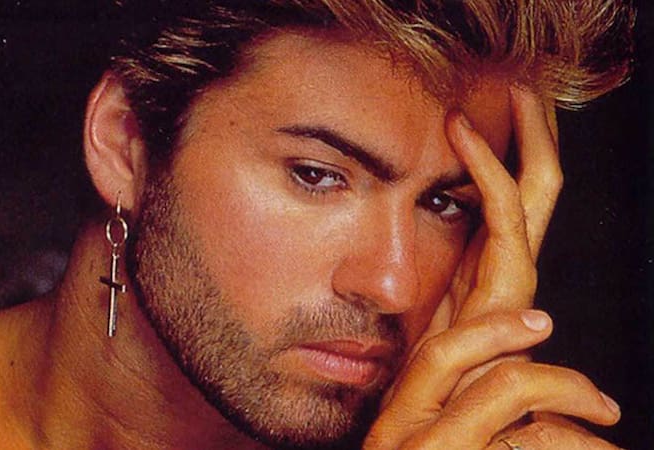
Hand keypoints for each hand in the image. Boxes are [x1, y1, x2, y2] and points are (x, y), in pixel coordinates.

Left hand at [362, 87, 620, 447]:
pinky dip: (485, 166)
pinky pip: (502, 211)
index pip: (511, 196)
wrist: (435, 419)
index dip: (505, 152)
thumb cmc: (416, 366)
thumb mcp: (411, 311)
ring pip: (533, 188)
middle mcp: (505, 264)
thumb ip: (407, 279)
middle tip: (526, 89)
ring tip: (516, 92)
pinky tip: (458, 131)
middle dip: (536, 136)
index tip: (477, 112)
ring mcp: (509, 272)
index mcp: (486, 266)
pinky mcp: (502, 283)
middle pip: (536, 185)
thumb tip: (375, 246)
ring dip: (524, 136)